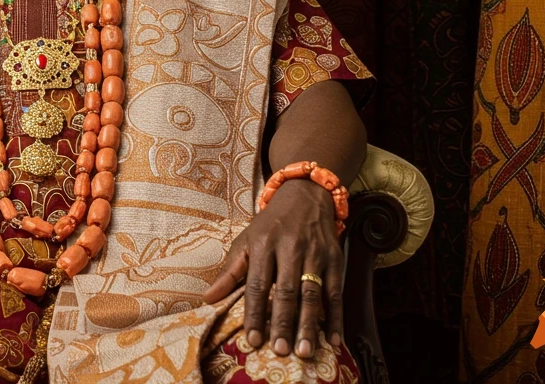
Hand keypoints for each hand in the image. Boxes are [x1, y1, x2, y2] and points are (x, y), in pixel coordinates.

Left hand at [203, 178, 343, 358]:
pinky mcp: (335, 259)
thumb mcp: (246, 239)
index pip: (257, 284)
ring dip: (309, 325)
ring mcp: (315, 254)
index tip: (252, 340)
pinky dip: (336, 318)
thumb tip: (208, 298)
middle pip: (286, 291)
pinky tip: (334, 339)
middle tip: (280, 350)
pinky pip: (336, 292)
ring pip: (312, 294)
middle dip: (282, 323)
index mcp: (263, 244)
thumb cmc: (271, 224)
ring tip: (305, 350)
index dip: (254, 313)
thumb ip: (230, 271)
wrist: (305, 194)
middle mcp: (290, 248)